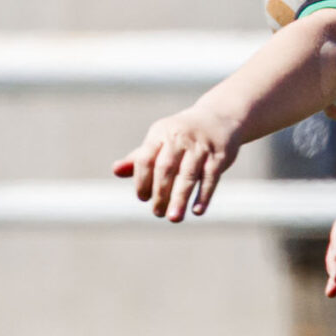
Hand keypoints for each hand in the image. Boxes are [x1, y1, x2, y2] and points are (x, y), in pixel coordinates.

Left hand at [113, 100, 242, 220]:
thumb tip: (116, 171)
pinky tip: (197, 211)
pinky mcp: (219, 156)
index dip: (141, 180)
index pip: (146, 158)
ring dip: (180, 198)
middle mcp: (179, 138)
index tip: (143, 198)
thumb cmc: (182, 135)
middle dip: (160, 193)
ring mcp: (200, 147)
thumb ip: (139, 158)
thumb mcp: (160, 141)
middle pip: (166, 168)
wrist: (219, 117)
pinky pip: (211, 177)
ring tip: (173, 218)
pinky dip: (204, 195)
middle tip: (157, 214)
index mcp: (160, 134)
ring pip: (188, 175)